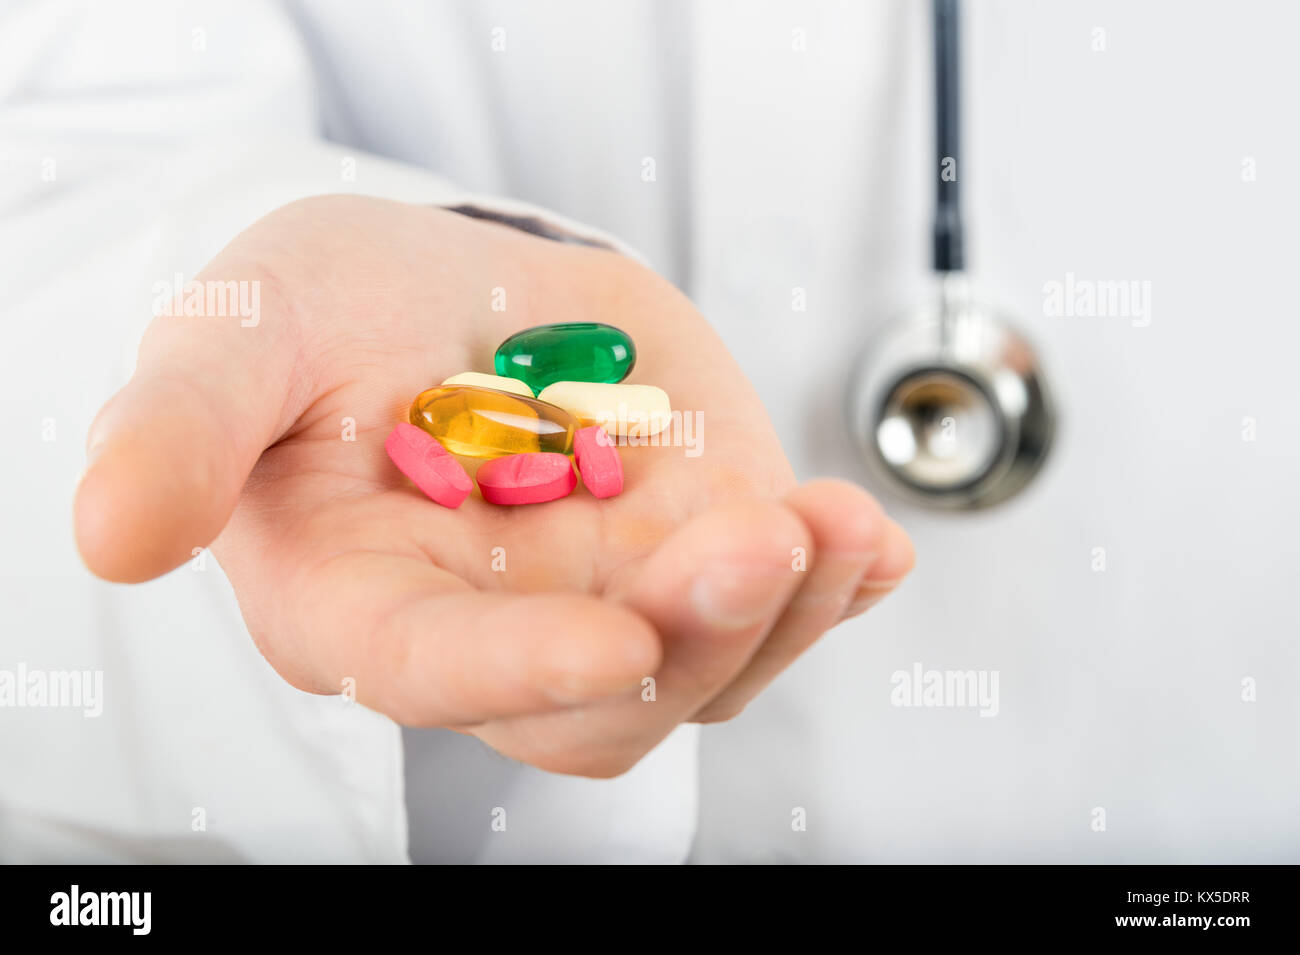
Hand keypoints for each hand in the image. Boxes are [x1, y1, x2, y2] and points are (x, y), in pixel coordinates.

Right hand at [74, 195, 913, 776]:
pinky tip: (870, 539)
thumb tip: (112, 532)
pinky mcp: (692, 547)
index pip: (435, 674)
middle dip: (692, 637)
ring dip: (788, 608)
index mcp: (365, 604)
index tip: (613, 638)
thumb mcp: (245, 329)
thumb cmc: (327, 317)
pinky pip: (779, 599)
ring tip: (841, 525)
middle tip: (760, 536)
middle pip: (604, 705)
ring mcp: (610, 596)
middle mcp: (498, 632)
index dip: (520, 671)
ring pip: (707, 666)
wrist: (446, 285)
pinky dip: (836, 578)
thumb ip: (180, 423)